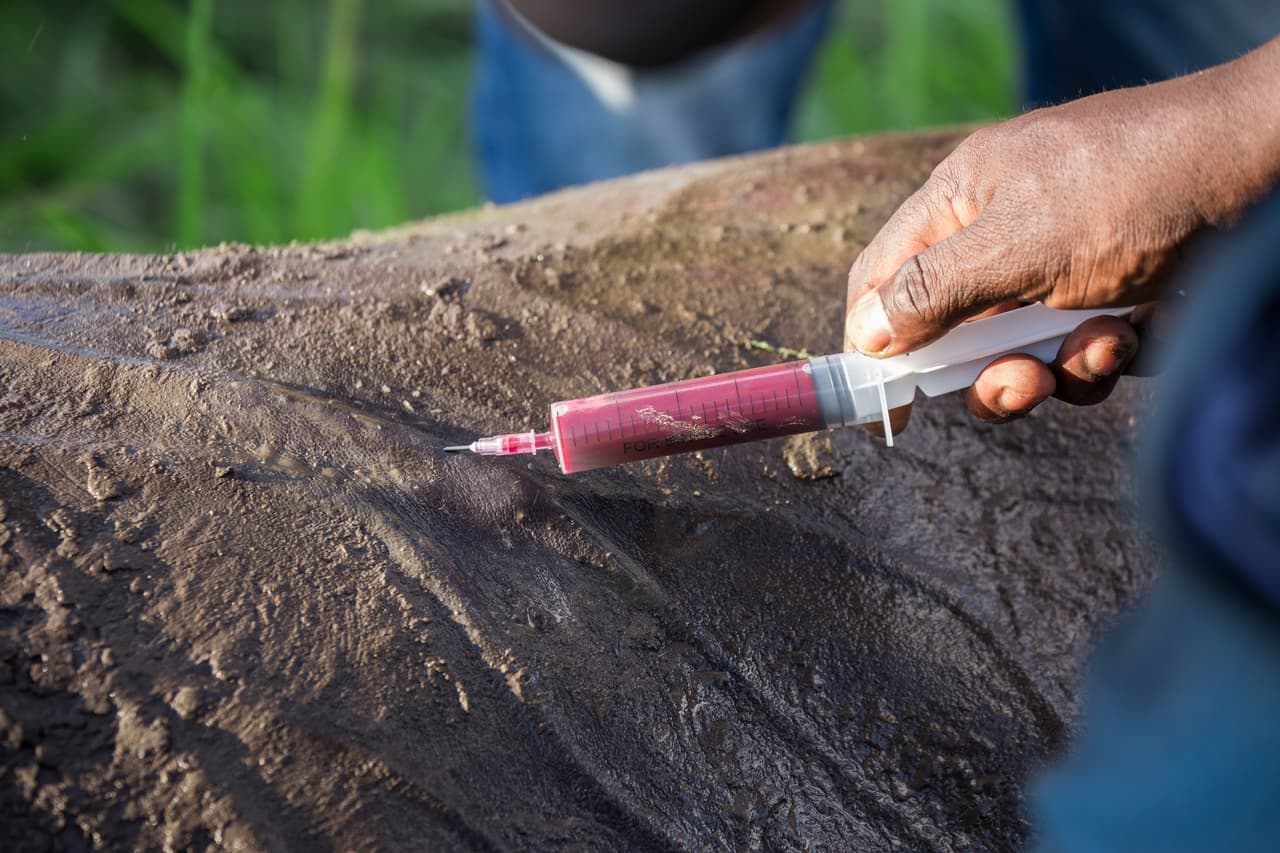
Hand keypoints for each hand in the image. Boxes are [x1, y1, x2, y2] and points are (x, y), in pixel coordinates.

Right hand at [844, 37, 1279, 429]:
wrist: (1269, 164)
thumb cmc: (1133, 186)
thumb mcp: (1017, 243)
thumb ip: (933, 292)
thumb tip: (867, 333)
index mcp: (962, 201)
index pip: (883, 280)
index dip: (872, 345)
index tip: (884, 411)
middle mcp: (1005, 234)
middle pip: (956, 334)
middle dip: (988, 372)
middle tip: (1020, 386)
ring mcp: (1063, 267)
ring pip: (1024, 353)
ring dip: (1059, 367)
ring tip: (1105, 344)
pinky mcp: (1117, 294)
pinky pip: (1085, 351)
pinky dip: (1110, 354)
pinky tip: (1147, 327)